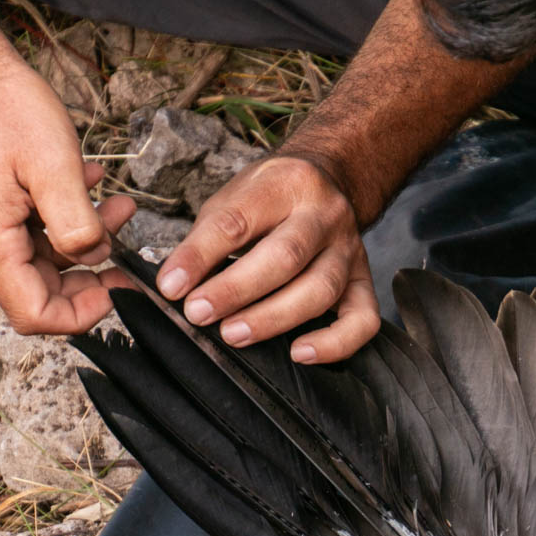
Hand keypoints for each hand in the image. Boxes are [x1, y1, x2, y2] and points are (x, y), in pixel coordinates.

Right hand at [0, 58, 135, 334]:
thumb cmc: (4, 105)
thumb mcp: (56, 165)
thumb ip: (78, 224)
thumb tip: (94, 260)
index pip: (33, 315)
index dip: (82, 315)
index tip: (117, 290)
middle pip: (38, 288)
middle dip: (90, 266)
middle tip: (125, 232)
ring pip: (37, 257)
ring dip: (81, 237)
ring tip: (116, 202)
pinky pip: (24, 233)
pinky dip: (58, 218)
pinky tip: (85, 185)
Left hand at [154, 155, 379, 363]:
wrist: (330, 181)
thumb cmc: (271, 198)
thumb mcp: (234, 198)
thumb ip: (209, 239)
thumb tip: (177, 287)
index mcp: (287, 184)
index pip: (239, 220)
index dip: (201, 255)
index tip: (172, 285)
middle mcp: (326, 215)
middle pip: (286, 256)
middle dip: (237, 289)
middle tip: (199, 313)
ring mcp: (350, 250)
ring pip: (320, 289)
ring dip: (274, 317)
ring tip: (234, 334)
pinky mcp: (363, 282)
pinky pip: (362, 320)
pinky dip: (335, 343)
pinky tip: (300, 354)